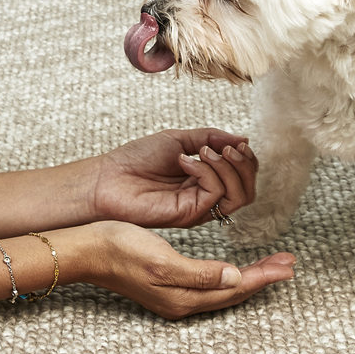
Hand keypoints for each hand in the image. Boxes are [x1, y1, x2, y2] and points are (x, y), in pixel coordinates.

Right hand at [77, 220, 294, 318]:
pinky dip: (230, 276)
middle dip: (264, 277)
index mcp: (184, 298)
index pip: (236, 288)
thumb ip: (199, 273)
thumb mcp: (162, 260)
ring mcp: (175, 298)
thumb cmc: (120, 250)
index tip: (289, 265)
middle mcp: (183, 303)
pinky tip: (235, 269)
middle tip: (290, 264)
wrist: (87, 250)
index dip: (264, 276)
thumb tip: (235, 277)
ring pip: (224, 290)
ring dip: (250, 277)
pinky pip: (210, 286)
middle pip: (234, 292)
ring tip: (272, 266)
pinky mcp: (168, 287)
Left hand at [89, 128, 257, 228]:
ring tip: (205, 152)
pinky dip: (207, 172)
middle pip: (247, 189)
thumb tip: (243, 139)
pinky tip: (186, 162)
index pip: (242, 175)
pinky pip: (214, 194)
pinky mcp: (189, 214)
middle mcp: (204, 196)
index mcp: (204, 180)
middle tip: (228, 149)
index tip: (238, 142)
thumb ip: (211, 138)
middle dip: (245, 165)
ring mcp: (198, 207)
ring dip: (229, 168)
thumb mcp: (178, 139)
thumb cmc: (136, 159)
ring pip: (238, 195)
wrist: (107, 178)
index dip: (247, 159)